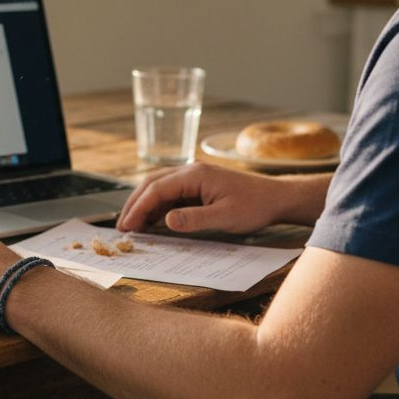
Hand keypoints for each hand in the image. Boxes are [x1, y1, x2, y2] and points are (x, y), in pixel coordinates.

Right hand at [115, 162, 291, 233]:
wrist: (277, 198)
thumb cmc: (255, 206)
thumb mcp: (225, 217)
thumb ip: (195, 219)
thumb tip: (166, 220)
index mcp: (195, 175)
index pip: (156, 189)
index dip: (138, 208)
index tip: (126, 227)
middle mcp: (191, 171)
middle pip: (152, 184)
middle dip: (134, 204)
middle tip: (122, 227)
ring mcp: (194, 177)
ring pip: (159, 187)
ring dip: (144, 204)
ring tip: (132, 225)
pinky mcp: (199, 186)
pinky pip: (171, 193)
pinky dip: (158, 206)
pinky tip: (153, 221)